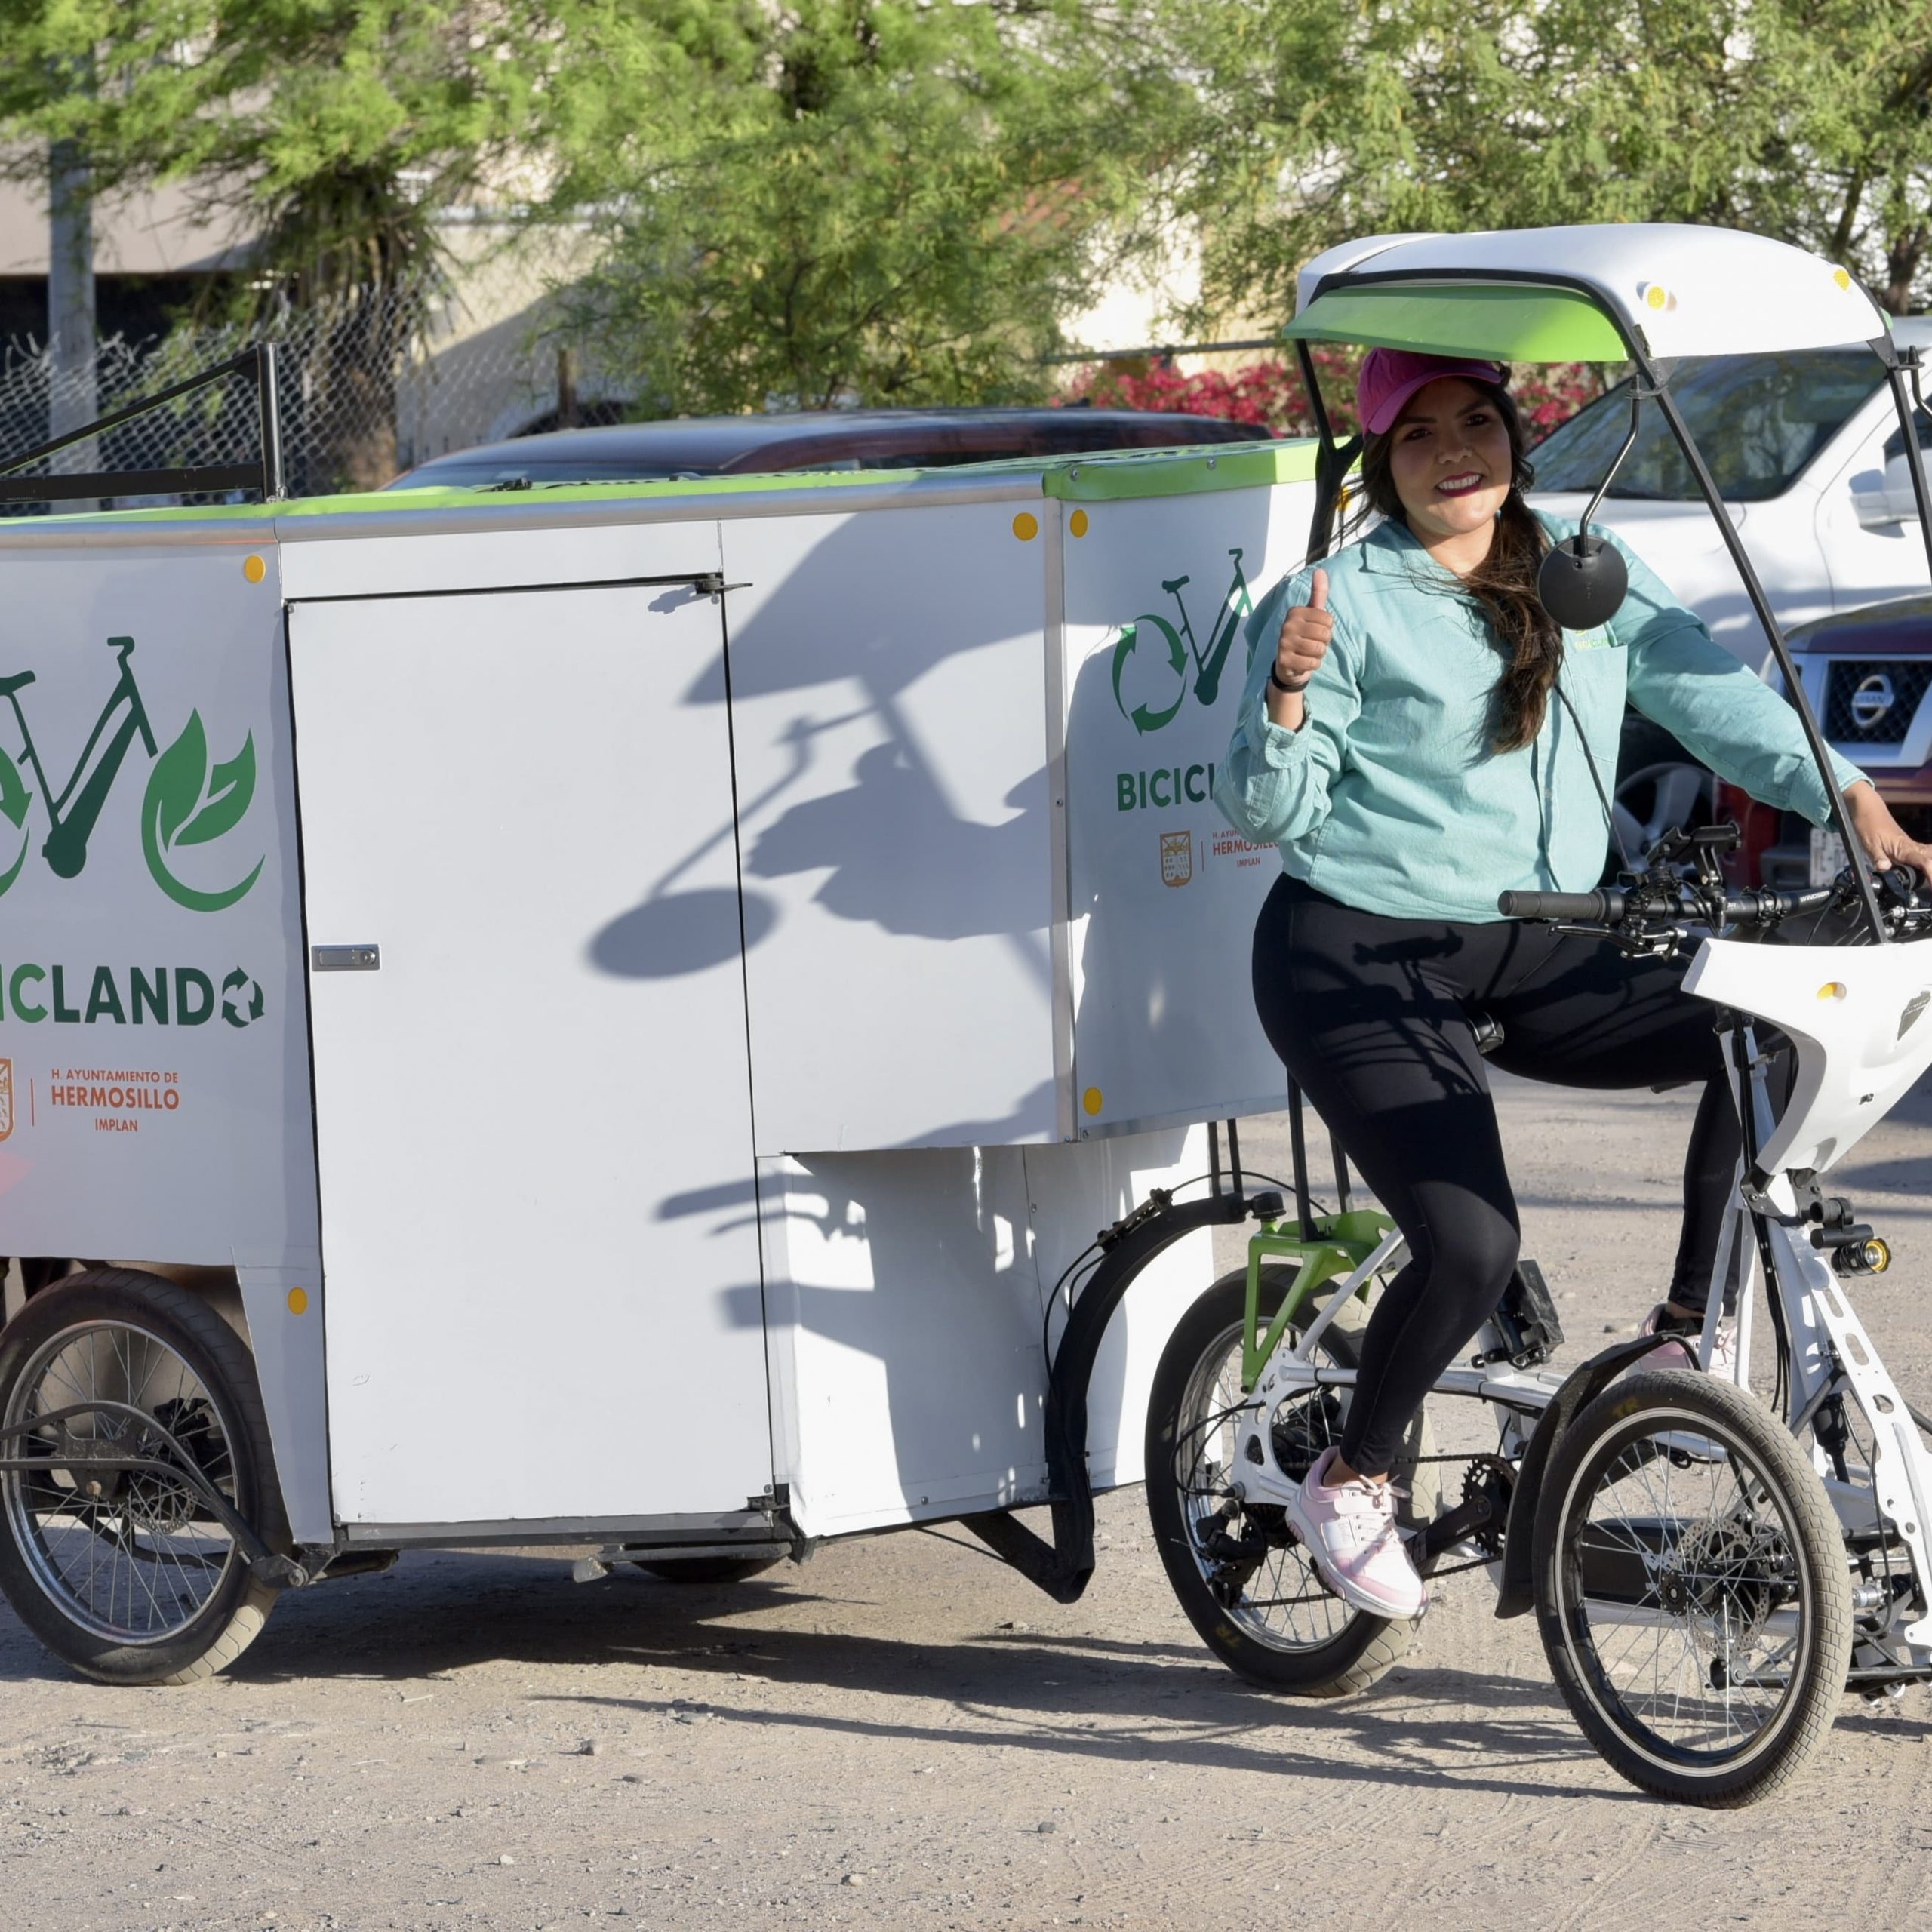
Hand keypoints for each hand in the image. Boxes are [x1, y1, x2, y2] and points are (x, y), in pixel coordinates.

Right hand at [1273, 568, 1331, 693]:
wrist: (1288, 665)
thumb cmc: (1304, 636)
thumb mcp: (1312, 614)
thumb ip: (1318, 593)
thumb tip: (1320, 570)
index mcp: (1295, 612)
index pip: (1328, 619)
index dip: (1327, 628)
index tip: (1315, 631)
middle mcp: (1287, 625)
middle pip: (1325, 634)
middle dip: (1324, 642)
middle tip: (1313, 643)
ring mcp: (1284, 643)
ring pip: (1319, 649)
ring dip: (1318, 654)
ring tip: (1308, 653)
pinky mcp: (1285, 660)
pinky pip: (1313, 663)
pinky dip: (1313, 665)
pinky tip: (1304, 662)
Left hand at [1844, 781, 1931, 879]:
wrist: (1868, 809)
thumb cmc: (1868, 824)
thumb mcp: (1868, 843)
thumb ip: (1878, 857)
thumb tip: (1884, 868)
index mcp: (1904, 848)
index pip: (1925, 863)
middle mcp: (1912, 847)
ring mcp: (1912, 846)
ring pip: (1931, 856)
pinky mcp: (1909, 846)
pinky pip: (1926, 853)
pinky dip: (1931, 860)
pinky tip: (1929, 867)